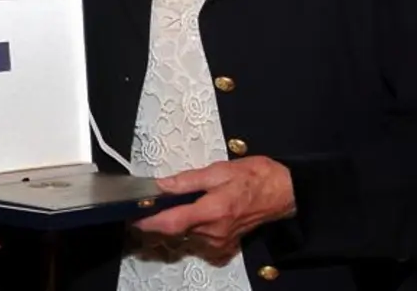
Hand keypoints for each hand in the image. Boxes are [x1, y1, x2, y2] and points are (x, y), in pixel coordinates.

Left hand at [133, 157, 296, 262]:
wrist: (283, 193)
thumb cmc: (255, 178)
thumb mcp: (218, 170)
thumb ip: (187, 181)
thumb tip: (161, 185)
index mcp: (211, 211)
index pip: (170, 222)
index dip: (148, 221)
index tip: (133, 216)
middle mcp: (214, 232)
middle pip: (175, 229)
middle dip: (164, 215)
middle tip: (161, 199)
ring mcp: (219, 242)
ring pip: (186, 233)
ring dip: (181, 219)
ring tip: (194, 199)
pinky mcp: (224, 245)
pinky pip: (199, 238)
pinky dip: (194, 225)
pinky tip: (203, 211)